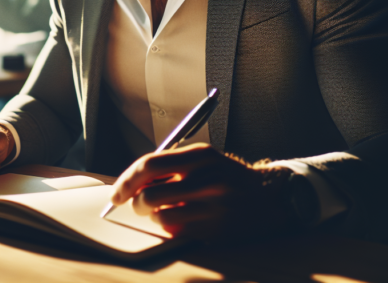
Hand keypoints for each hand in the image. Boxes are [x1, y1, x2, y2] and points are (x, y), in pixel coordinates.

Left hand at [110, 143, 294, 241]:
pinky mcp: (216, 230)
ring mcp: (213, 207)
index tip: (117, 193)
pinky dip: (169, 227)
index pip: (149, 165)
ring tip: (163, 211)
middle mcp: (208, 180)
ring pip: (160, 216)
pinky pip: (176, 232)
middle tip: (137, 204)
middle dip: (135, 203)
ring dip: (153, 216)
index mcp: (201, 156)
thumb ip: (169, 166)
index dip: (126, 180)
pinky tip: (180, 220)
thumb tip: (131, 184)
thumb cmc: (227, 177)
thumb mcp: (203, 159)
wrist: (270, 197)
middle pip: (150, 195)